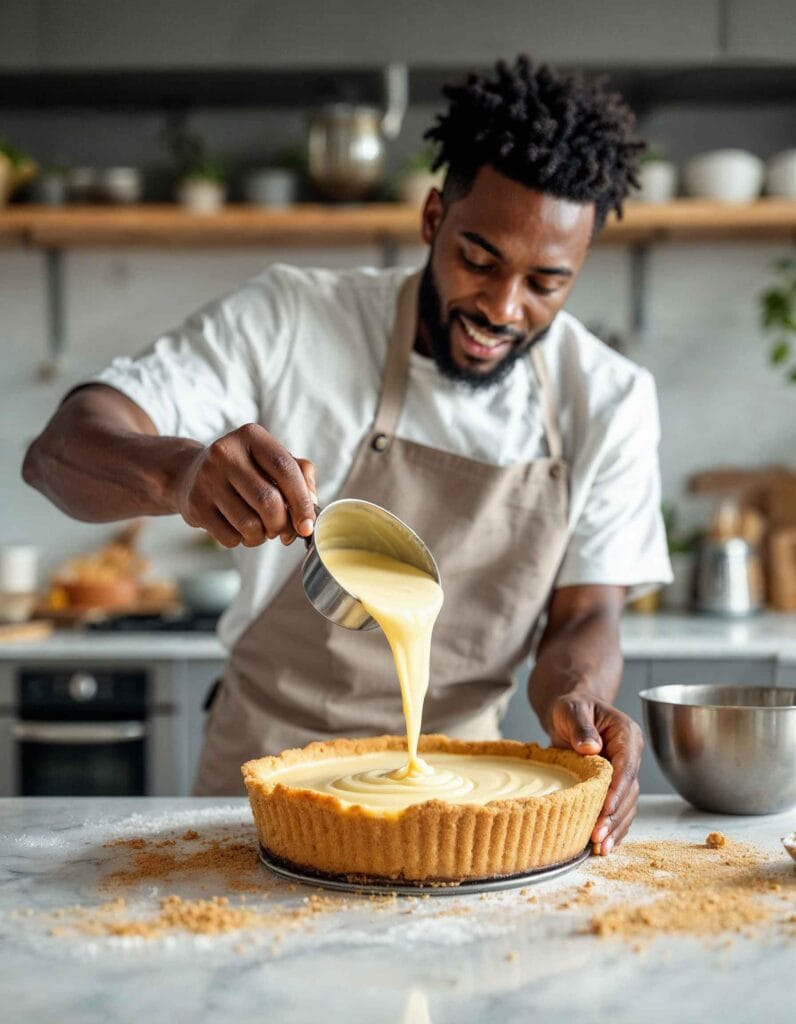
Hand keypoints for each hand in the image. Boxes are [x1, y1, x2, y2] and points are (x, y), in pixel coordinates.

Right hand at [170, 423, 316, 548]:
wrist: (191, 473)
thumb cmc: (245, 469)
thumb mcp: (272, 460)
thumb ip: (300, 474)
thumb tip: (312, 503)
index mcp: (251, 436)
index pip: (285, 469)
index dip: (302, 501)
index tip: (307, 525)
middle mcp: (225, 453)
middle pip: (268, 501)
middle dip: (283, 524)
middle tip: (285, 531)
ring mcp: (206, 479)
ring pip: (249, 524)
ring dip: (263, 536)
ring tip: (263, 530)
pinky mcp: (195, 505)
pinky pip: (230, 537)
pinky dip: (243, 541)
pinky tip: (241, 529)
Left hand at [545, 689, 642, 855]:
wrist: (569, 714)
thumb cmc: (571, 707)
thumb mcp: (572, 709)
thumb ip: (581, 726)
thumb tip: (590, 748)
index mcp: (627, 735)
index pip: (626, 767)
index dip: (617, 790)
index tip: (605, 810)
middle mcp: (630, 757)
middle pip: (629, 792)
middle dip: (614, 817)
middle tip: (598, 837)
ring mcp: (624, 773)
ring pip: (626, 806)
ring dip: (615, 828)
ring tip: (600, 848)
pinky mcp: (614, 787)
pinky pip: (618, 811)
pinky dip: (612, 828)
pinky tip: (603, 845)